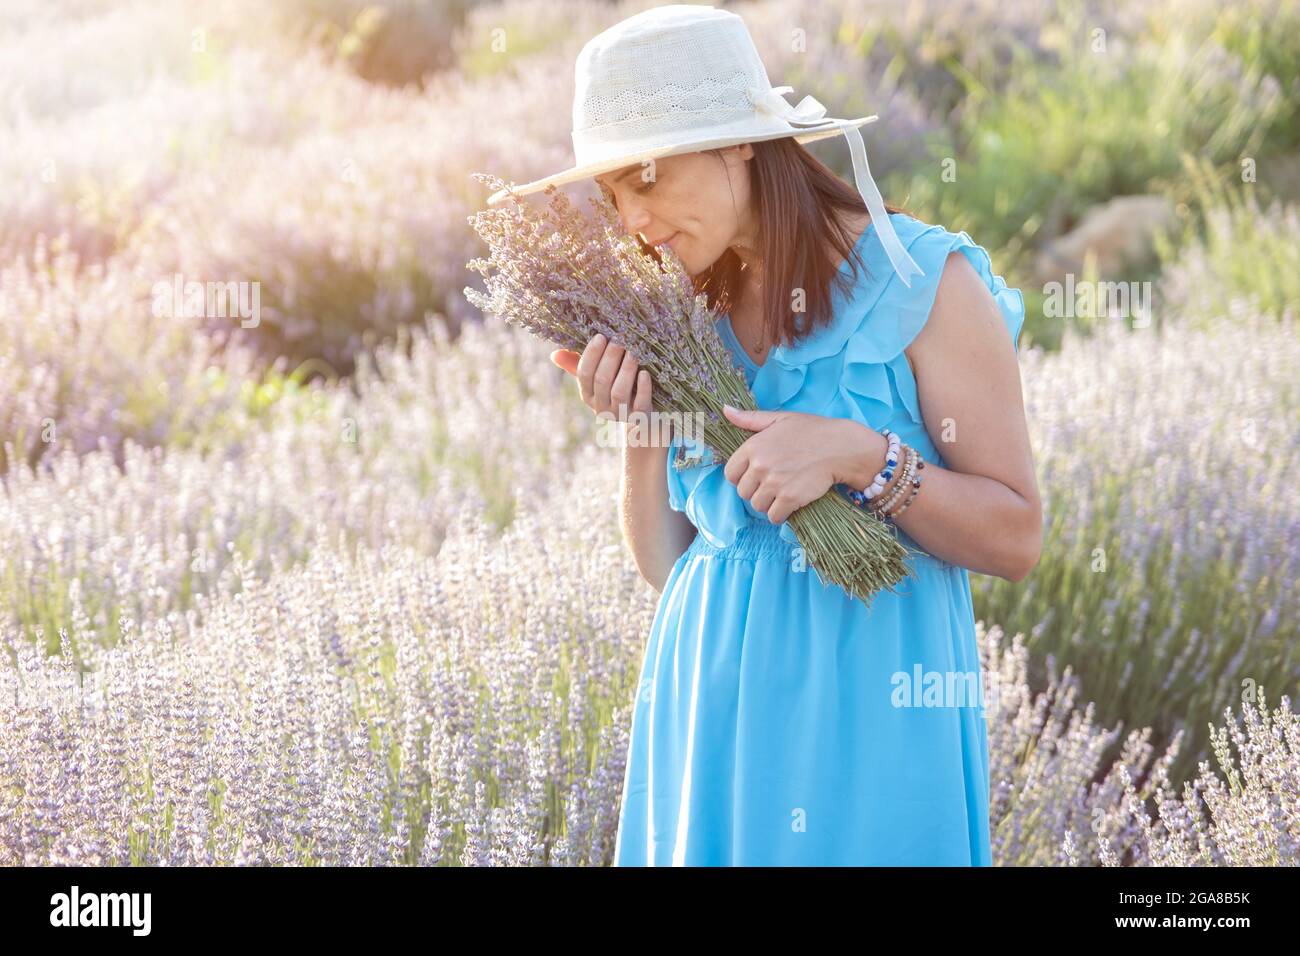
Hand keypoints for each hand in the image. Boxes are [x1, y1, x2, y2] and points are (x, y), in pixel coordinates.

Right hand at [551, 333, 651, 426]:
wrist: (640, 418)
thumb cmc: (616, 388)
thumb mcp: (597, 378)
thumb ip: (578, 365)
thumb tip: (554, 354)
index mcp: (587, 395)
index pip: (584, 374)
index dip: (591, 355)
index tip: (601, 336)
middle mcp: (600, 407)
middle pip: (601, 380)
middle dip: (610, 358)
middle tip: (620, 340)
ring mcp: (620, 414)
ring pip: (619, 392)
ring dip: (626, 370)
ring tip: (633, 352)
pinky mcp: (639, 417)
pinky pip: (640, 403)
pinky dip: (643, 388)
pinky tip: (645, 373)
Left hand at [721, 405, 881, 523]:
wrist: (841, 446)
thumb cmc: (812, 431)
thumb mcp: (779, 419)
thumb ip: (750, 419)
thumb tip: (725, 410)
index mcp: (753, 446)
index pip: (730, 474)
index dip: (741, 477)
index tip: (755, 476)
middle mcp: (760, 465)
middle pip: (743, 492)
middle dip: (755, 491)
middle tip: (772, 485)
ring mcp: (774, 483)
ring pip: (757, 506)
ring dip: (768, 504)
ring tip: (781, 494)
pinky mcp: (790, 498)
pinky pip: (774, 516)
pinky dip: (780, 515)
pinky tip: (789, 505)